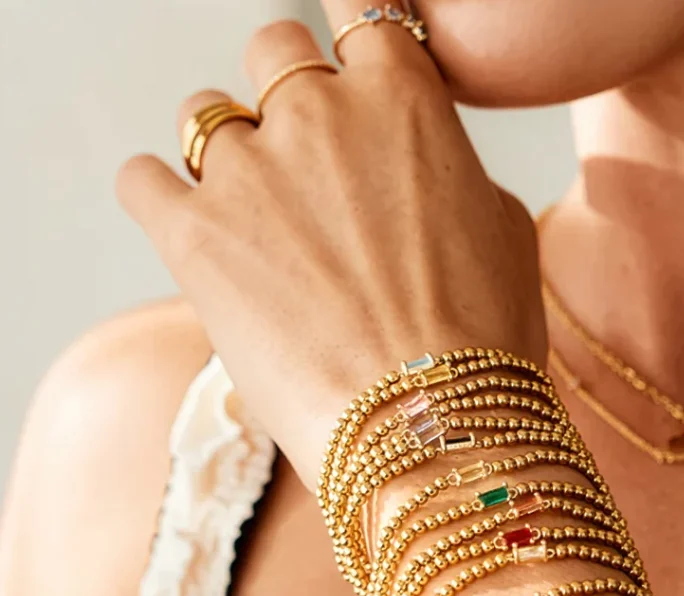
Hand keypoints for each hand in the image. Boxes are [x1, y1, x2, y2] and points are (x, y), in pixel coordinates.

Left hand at [116, 7, 545, 490]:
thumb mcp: (504, 235)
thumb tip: (422, 168)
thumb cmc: (484, 344)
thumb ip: (451, 171)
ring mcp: (248, 173)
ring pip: (205, 115)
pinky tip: (192, 231)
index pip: (364, 12)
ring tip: (261, 228)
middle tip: (310, 169)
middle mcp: (318, 114)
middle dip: (289, 99)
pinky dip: (161, 197)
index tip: (350, 74)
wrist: (432, 429)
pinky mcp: (192, 237)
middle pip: (274, 51)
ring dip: (229, 157)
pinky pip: (143, 180)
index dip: (354, 43)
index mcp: (403, 101)